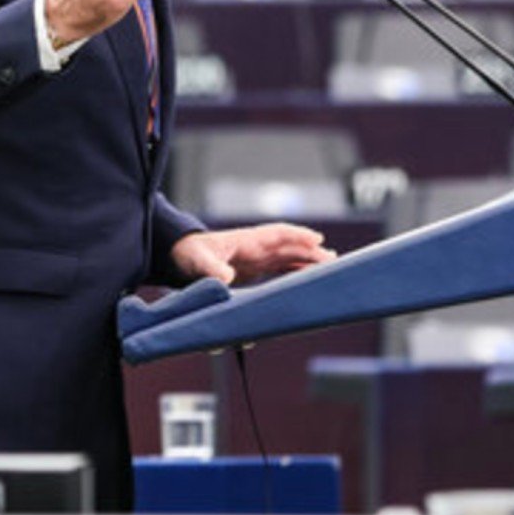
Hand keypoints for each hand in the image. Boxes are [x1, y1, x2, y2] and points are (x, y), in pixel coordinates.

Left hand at [171, 223, 333, 285]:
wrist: (180, 257)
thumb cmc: (188, 254)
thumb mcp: (197, 261)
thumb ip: (211, 268)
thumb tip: (225, 279)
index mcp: (246, 240)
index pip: (277, 234)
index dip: (297, 236)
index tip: (316, 240)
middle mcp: (256, 247)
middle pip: (290, 247)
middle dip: (311, 252)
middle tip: (333, 261)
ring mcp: (257, 257)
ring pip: (289, 257)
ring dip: (308, 261)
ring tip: (329, 268)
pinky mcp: (254, 269)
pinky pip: (280, 268)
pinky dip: (295, 272)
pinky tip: (307, 280)